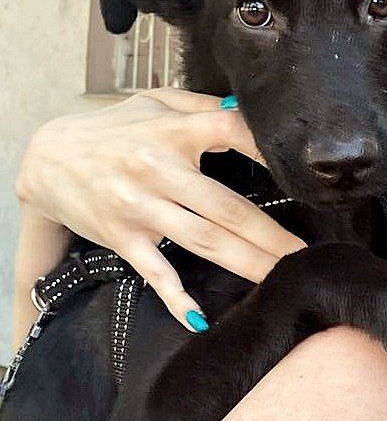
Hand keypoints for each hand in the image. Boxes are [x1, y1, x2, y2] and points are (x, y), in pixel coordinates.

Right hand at [16, 88, 305, 329]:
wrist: (46, 160)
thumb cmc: (111, 130)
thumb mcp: (154, 103)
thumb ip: (203, 106)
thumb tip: (249, 110)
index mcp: (172, 132)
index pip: (231, 133)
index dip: (267, 151)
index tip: (302, 175)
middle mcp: (158, 170)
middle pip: (228, 208)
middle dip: (273, 235)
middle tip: (307, 254)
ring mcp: (140, 208)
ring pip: (205, 241)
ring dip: (248, 263)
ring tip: (283, 276)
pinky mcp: (124, 238)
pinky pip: (156, 272)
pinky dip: (176, 297)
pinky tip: (199, 317)